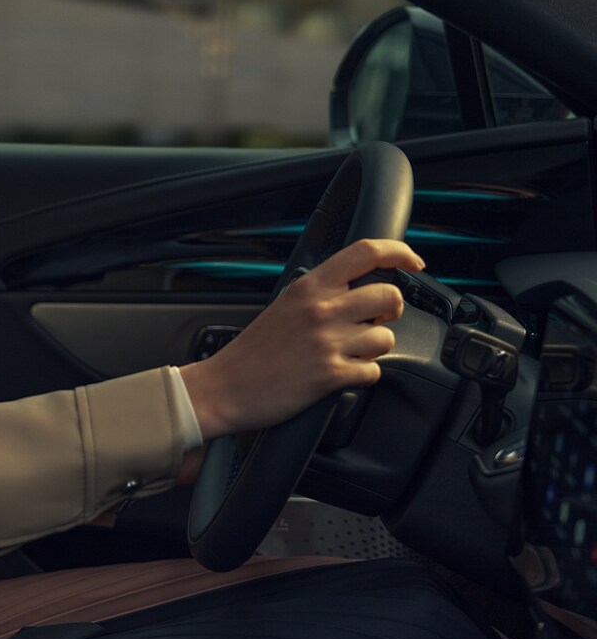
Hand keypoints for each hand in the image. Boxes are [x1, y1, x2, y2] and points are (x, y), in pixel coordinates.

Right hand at [179, 238, 423, 439]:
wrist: (225, 386)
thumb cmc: (253, 349)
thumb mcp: (285, 304)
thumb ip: (321, 293)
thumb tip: (362, 289)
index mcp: (309, 287)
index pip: (366, 253)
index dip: (399, 252)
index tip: (413, 262)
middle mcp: (322, 310)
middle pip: (390, 295)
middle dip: (389, 311)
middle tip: (372, 320)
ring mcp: (328, 342)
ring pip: (387, 337)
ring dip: (375, 347)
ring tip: (349, 352)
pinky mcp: (332, 374)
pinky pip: (374, 371)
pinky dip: (363, 374)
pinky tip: (341, 372)